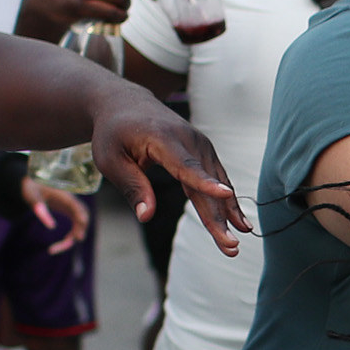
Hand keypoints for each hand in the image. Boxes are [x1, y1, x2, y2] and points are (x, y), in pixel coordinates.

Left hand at [21, 176, 92, 251]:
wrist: (33, 180)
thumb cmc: (31, 186)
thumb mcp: (31, 195)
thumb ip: (40, 208)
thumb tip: (52, 227)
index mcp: (64, 195)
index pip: (77, 207)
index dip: (81, 219)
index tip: (80, 233)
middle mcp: (72, 201)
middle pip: (83, 217)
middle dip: (78, 231)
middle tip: (65, 244)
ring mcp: (72, 207)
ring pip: (80, 224)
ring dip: (73, 237)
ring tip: (54, 249)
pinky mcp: (69, 211)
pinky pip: (75, 225)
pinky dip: (70, 236)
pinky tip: (58, 245)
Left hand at [93, 81, 248, 251]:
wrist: (125, 103)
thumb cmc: (113, 133)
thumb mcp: (111, 160)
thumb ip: (132, 187)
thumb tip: (147, 217)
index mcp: (162, 139)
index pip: (185, 165)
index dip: (205, 183)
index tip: (225, 194)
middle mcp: (188, 139)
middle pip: (207, 183)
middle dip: (220, 216)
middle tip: (230, 246)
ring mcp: (200, 144)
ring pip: (218, 183)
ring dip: (229, 213)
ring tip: (237, 241)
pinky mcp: (204, 152)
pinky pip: (218, 179)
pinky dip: (227, 201)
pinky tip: (239, 221)